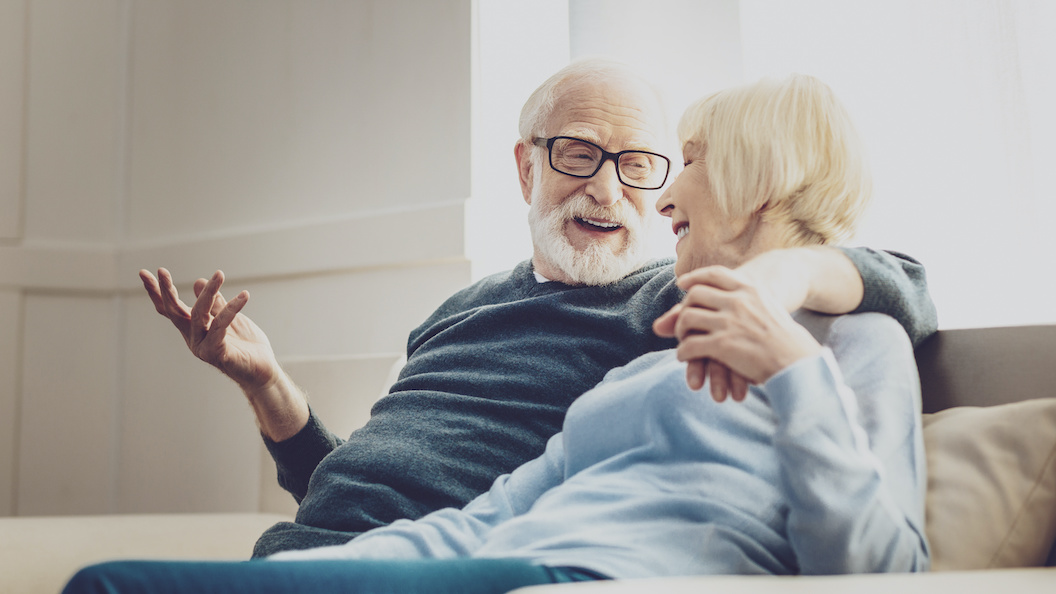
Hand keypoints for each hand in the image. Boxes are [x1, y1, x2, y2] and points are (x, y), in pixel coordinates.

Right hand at [139, 268, 280, 391]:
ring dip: (209, 292)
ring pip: (199, 314)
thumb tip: (199, 281)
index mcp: (193, 330)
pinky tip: (244, 296)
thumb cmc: (245, 345)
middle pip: (175, 312)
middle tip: (161, 271)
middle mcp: (193, 339)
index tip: (143, 273)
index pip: (170, 309)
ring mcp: (203, 348)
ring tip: (220, 274)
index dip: (157, 292)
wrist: (263, 370)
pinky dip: (231, 309)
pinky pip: (220, 326)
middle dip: (166, 291)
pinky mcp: (218, 354)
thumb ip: (215, 303)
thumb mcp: (229, 317)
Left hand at [654, 266, 821, 400]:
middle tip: (683, 322)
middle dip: (685, 308)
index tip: (682, 283)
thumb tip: (721, 297)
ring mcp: (729, 322)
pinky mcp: (723, 345)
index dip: (694, 277)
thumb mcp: (767, 307)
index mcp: (750, 289)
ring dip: (680, 330)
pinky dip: (683, 352)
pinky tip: (685, 357)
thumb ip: (744, 299)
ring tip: (684, 341)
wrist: (798, 363)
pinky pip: (690, 345)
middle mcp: (738, 301)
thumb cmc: (785, 339)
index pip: (714, 274)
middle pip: (695, 295)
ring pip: (687, 318)